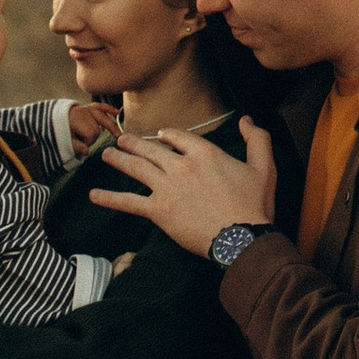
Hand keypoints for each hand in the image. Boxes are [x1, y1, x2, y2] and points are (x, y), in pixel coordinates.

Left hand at [89, 116, 278, 255]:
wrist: (241, 238)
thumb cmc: (254, 205)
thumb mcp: (265, 167)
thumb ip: (257, 139)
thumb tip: (247, 120)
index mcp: (205, 153)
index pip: (177, 136)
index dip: (166, 135)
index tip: (159, 136)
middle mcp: (182, 165)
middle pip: (151, 149)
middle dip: (135, 143)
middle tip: (122, 139)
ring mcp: (167, 188)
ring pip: (136, 168)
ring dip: (119, 159)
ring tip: (106, 154)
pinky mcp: (159, 211)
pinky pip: (128, 202)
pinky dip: (109, 198)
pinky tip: (94, 195)